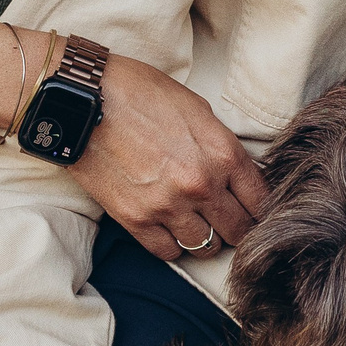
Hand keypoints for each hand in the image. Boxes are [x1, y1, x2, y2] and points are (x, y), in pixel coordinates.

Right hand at [65, 54, 267, 259]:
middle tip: (227, 220)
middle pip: (238, 230)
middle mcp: (201, 185)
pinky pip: (168, 252)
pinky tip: (169, 228)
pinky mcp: (136, 220)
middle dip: (237, 226)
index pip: (261, 201)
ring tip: (196, 222)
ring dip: (205, 237)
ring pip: (205, 246)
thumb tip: (237, 173)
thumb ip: (221, 145)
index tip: (252, 208)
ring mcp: (168, 206)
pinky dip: (172, 244)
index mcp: (223, 154)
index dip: (260, 207)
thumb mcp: (197, 109)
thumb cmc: (141, 94)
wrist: (84, 102)